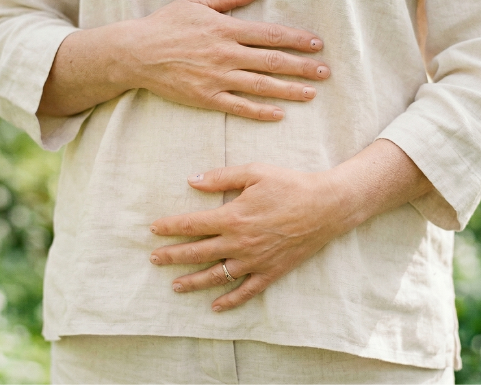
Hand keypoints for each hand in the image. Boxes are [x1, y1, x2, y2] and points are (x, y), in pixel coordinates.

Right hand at [114, 0, 330, 120]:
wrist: (136, 53)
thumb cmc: (166, 23)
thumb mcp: (198, 0)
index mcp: (226, 29)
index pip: (271, 35)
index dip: (297, 39)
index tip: (318, 44)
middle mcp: (226, 54)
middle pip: (272, 61)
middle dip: (302, 67)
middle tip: (326, 72)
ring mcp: (217, 78)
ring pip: (261, 85)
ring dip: (289, 90)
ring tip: (311, 93)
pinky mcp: (206, 97)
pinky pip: (238, 106)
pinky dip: (260, 111)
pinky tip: (279, 114)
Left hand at [148, 163, 354, 311]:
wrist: (327, 206)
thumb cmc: (290, 185)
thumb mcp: (255, 172)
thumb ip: (221, 177)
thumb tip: (192, 180)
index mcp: (233, 217)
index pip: (192, 225)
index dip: (170, 227)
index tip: (153, 229)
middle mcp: (240, 243)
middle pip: (197, 253)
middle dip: (172, 256)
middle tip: (154, 259)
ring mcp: (255, 261)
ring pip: (217, 276)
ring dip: (193, 282)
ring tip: (175, 286)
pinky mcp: (271, 272)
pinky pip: (246, 291)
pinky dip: (230, 301)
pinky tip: (215, 307)